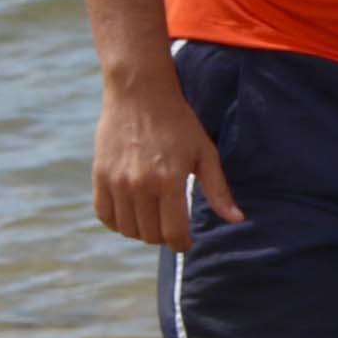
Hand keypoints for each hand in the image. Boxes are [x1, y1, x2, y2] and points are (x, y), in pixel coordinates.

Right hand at [90, 67, 242, 250]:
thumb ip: (218, 190)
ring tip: (152, 218)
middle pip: (150, 235)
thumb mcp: (205, 153)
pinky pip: (104, 215)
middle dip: (163, 236)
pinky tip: (131, 212)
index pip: (173, 233)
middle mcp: (140, 185)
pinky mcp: (99, 176)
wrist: (140, 94)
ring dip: (141, 230)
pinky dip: (117, 222)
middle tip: (171, 225)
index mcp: (170, 182)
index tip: (184, 243)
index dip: (181, 244)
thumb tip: (237, 220)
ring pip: (127, 229)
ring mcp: (116, 182)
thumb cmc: (179, 123)